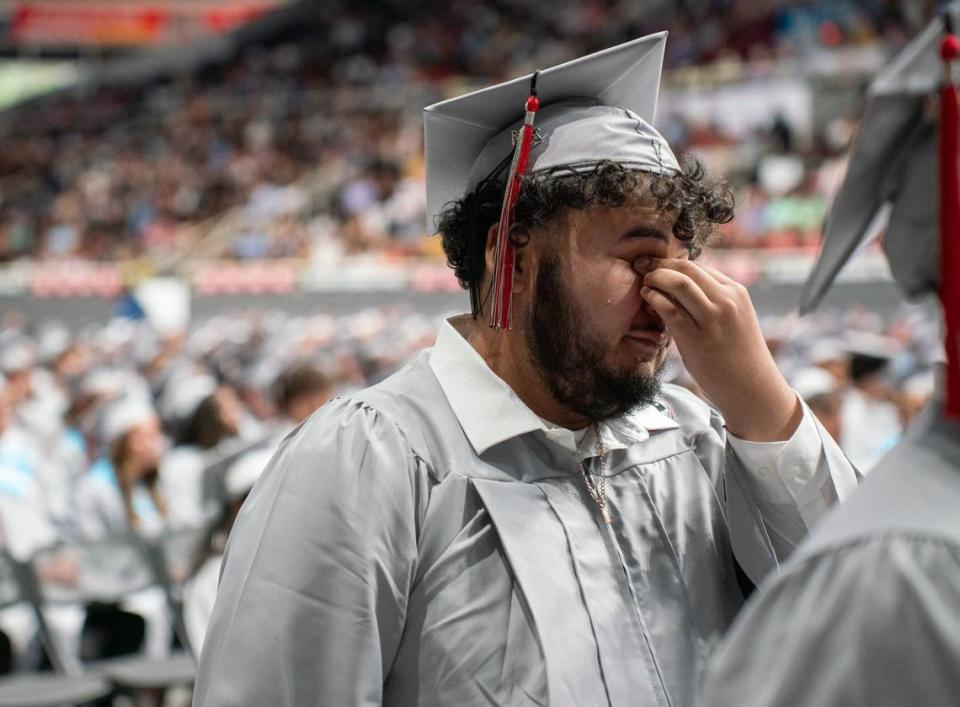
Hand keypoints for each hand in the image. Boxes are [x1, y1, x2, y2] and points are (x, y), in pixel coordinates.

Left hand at [638, 257, 800, 441]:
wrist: (752, 388)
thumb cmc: (739, 355)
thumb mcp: (734, 318)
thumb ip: (713, 300)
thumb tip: (682, 287)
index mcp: (736, 292)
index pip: (699, 266)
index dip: (673, 264)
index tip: (657, 266)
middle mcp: (726, 301)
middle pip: (687, 268)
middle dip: (660, 263)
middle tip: (643, 266)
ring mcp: (712, 319)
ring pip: (678, 283)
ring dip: (655, 278)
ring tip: (644, 283)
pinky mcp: (697, 339)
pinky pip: (670, 309)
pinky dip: (654, 298)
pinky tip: (647, 298)